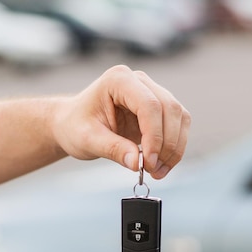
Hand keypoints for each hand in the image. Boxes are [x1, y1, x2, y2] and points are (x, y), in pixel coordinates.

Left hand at [52, 65, 190, 178]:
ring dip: (174, 148)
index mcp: (118, 80)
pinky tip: (161, 164)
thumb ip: (113, 149)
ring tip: (157, 172)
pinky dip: (174, 147)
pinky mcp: (160, 107)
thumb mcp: (87, 140)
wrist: (72, 124)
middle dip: (167, 144)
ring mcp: (152, 91)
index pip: (149, 104)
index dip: (154, 135)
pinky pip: (178, 125)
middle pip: (169, 109)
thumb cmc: (76, 126)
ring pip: (179, 117)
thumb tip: (138, 164)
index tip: (148, 162)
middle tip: (153, 171)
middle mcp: (139, 81)